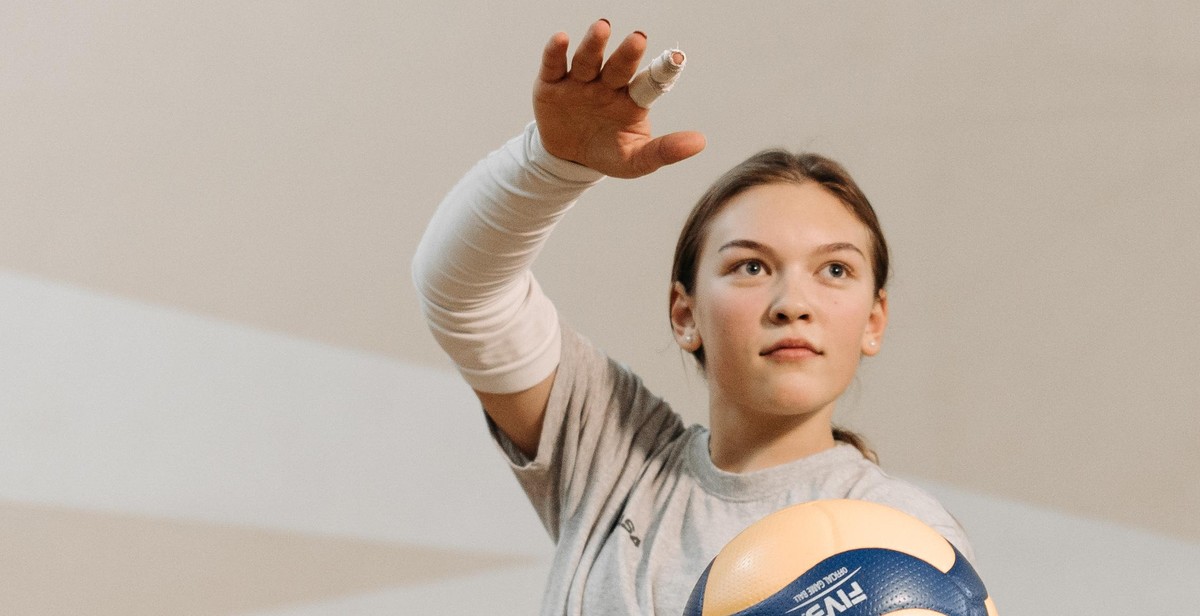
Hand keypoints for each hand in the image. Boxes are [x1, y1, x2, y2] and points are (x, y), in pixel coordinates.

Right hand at [533, 20, 705, 178]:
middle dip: (627, 53)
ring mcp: (580, 82)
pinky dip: (555, 51)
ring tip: (603, 28)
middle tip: (638, 39)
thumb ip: (665, 150)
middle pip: (619, 66)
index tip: (678, 59)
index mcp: (632, 100)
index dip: (663, 71)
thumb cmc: (608, 154)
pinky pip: (554, 64)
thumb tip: (701, 142)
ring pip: (588, 60)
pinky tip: (560, 38)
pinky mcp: (551, 84)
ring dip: (594, 44)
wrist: (568, 159)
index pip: (650, 83)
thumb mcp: (636, 160)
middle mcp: (608, 84)